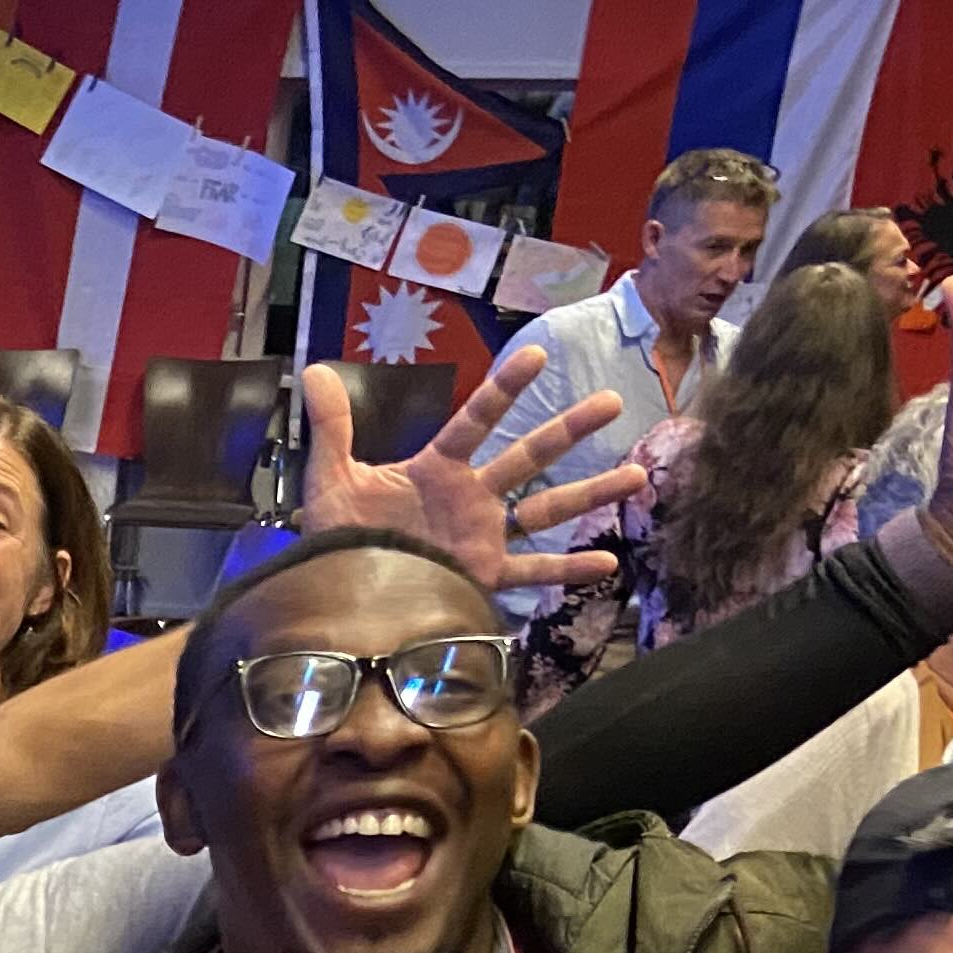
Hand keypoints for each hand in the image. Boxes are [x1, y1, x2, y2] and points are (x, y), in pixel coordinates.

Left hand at [301, 347, 642, 593]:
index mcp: (438, 469)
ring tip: (637, 476)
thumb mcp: (332, 480)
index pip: (477, 420)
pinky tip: (609, 563)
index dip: (505, 389)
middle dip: (569, 430)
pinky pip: (534, 571)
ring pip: (547, 510)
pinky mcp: (485, 575)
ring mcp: (484, 536)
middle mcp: (471, 498)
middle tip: (611, 401)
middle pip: (529, 456)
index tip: (537, 356)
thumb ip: (332, 427)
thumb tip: (315, 371)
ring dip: (591, 494)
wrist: (341, 596)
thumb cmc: (339, 539)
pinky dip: (569, 570)